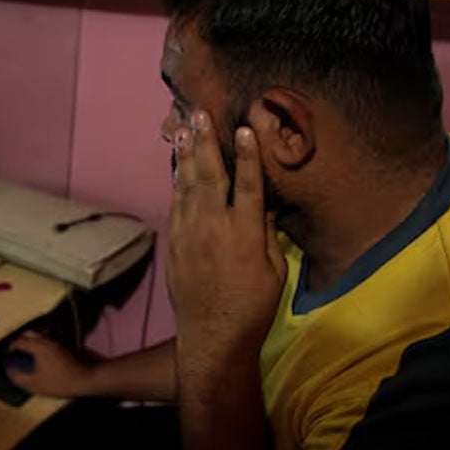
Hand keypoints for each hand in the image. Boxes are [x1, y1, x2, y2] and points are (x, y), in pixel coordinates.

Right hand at [4, 331, 93, 397]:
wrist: (87, 378)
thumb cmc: (60, 381)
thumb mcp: (35, 384)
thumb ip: (19, 377)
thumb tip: (10, 372)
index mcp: (38, 346)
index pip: (19, 341)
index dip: (10, 348)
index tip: (7, 354)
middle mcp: (47, 340)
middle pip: (29, 334)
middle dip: (20, 341)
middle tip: (16, 352)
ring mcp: (57, 342)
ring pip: (40, 337)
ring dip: (32, 342)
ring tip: (28, 355)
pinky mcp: (65, 346)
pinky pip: (48, 342)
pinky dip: (42, 346)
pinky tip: (43, 358)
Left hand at [167, 111, 286, 374]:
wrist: (212, 337)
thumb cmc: (253, 308)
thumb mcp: (275, 272)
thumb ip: (268, 235)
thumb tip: (265, 206)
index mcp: (246, 233)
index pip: (250, 185)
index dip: (249, 155)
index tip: (245, 127)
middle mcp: (214, 228)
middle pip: (210, 175)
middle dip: (206, 141)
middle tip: (199, 113)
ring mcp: (190, 234)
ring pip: (186, 186)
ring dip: (186, 155)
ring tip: (183, 128)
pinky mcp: (174, 244)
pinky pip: (176, 205)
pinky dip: (177, 182)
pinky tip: (178, 166)